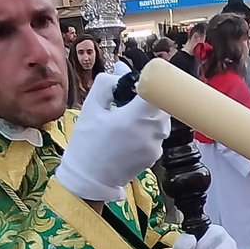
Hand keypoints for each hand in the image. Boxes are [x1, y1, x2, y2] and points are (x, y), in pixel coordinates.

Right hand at [54, 73, 170, 201]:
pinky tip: (128, 135)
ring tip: (126, 119)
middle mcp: (152, 132)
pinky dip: (147, 129)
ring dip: (149, 114)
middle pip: (162, 103)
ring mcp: (156, 146)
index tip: (140, 82)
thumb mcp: (91, 108)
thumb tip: (122, 69)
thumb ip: (108, 84)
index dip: (150, 82)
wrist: (88, 179)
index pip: (158, 89)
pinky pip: (157, 134)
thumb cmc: (87, 143)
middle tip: (128, 101)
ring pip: (161, 119)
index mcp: (136, 117)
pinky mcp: (156, 156)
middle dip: (149, 97)